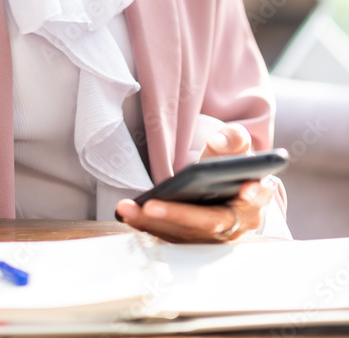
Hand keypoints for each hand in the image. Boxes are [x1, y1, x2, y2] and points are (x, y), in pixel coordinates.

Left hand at [115, 124, 275, 242]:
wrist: (224, 189)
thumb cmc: (229, 169)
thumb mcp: (235, 151)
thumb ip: (233, 140)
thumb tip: (220, 141)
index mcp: (253, 201)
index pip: (253, 202)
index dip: (251, 196)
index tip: (244, 190)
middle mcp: (236, 226)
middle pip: (209, 223)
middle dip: (179, 215)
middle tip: (151, 205)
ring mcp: (213, 239)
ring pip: (184, 234)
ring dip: (154, 223)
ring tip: (127, 208)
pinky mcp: (192, 242)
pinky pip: (169, 238)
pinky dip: (147, 227)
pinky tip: (128, 214)